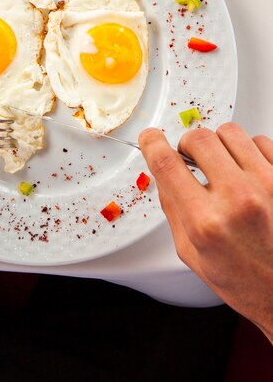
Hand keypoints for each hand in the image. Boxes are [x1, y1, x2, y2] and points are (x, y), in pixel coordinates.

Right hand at [139, 123, 272, 342]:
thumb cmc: (245, 278)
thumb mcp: (190, 251)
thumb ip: (173, 208)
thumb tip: (163, 172)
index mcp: (205, 221)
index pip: (167, 163)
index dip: (152, 144)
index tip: (151, 138)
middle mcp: (238, 200)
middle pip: (198, 138)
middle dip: (188, 145)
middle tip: (191, 158)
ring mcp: (268, 186)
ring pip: (230, 133)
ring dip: (220, 146)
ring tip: (223, 166)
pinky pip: (262, 142)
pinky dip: (250, 151)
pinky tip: (247, 171)